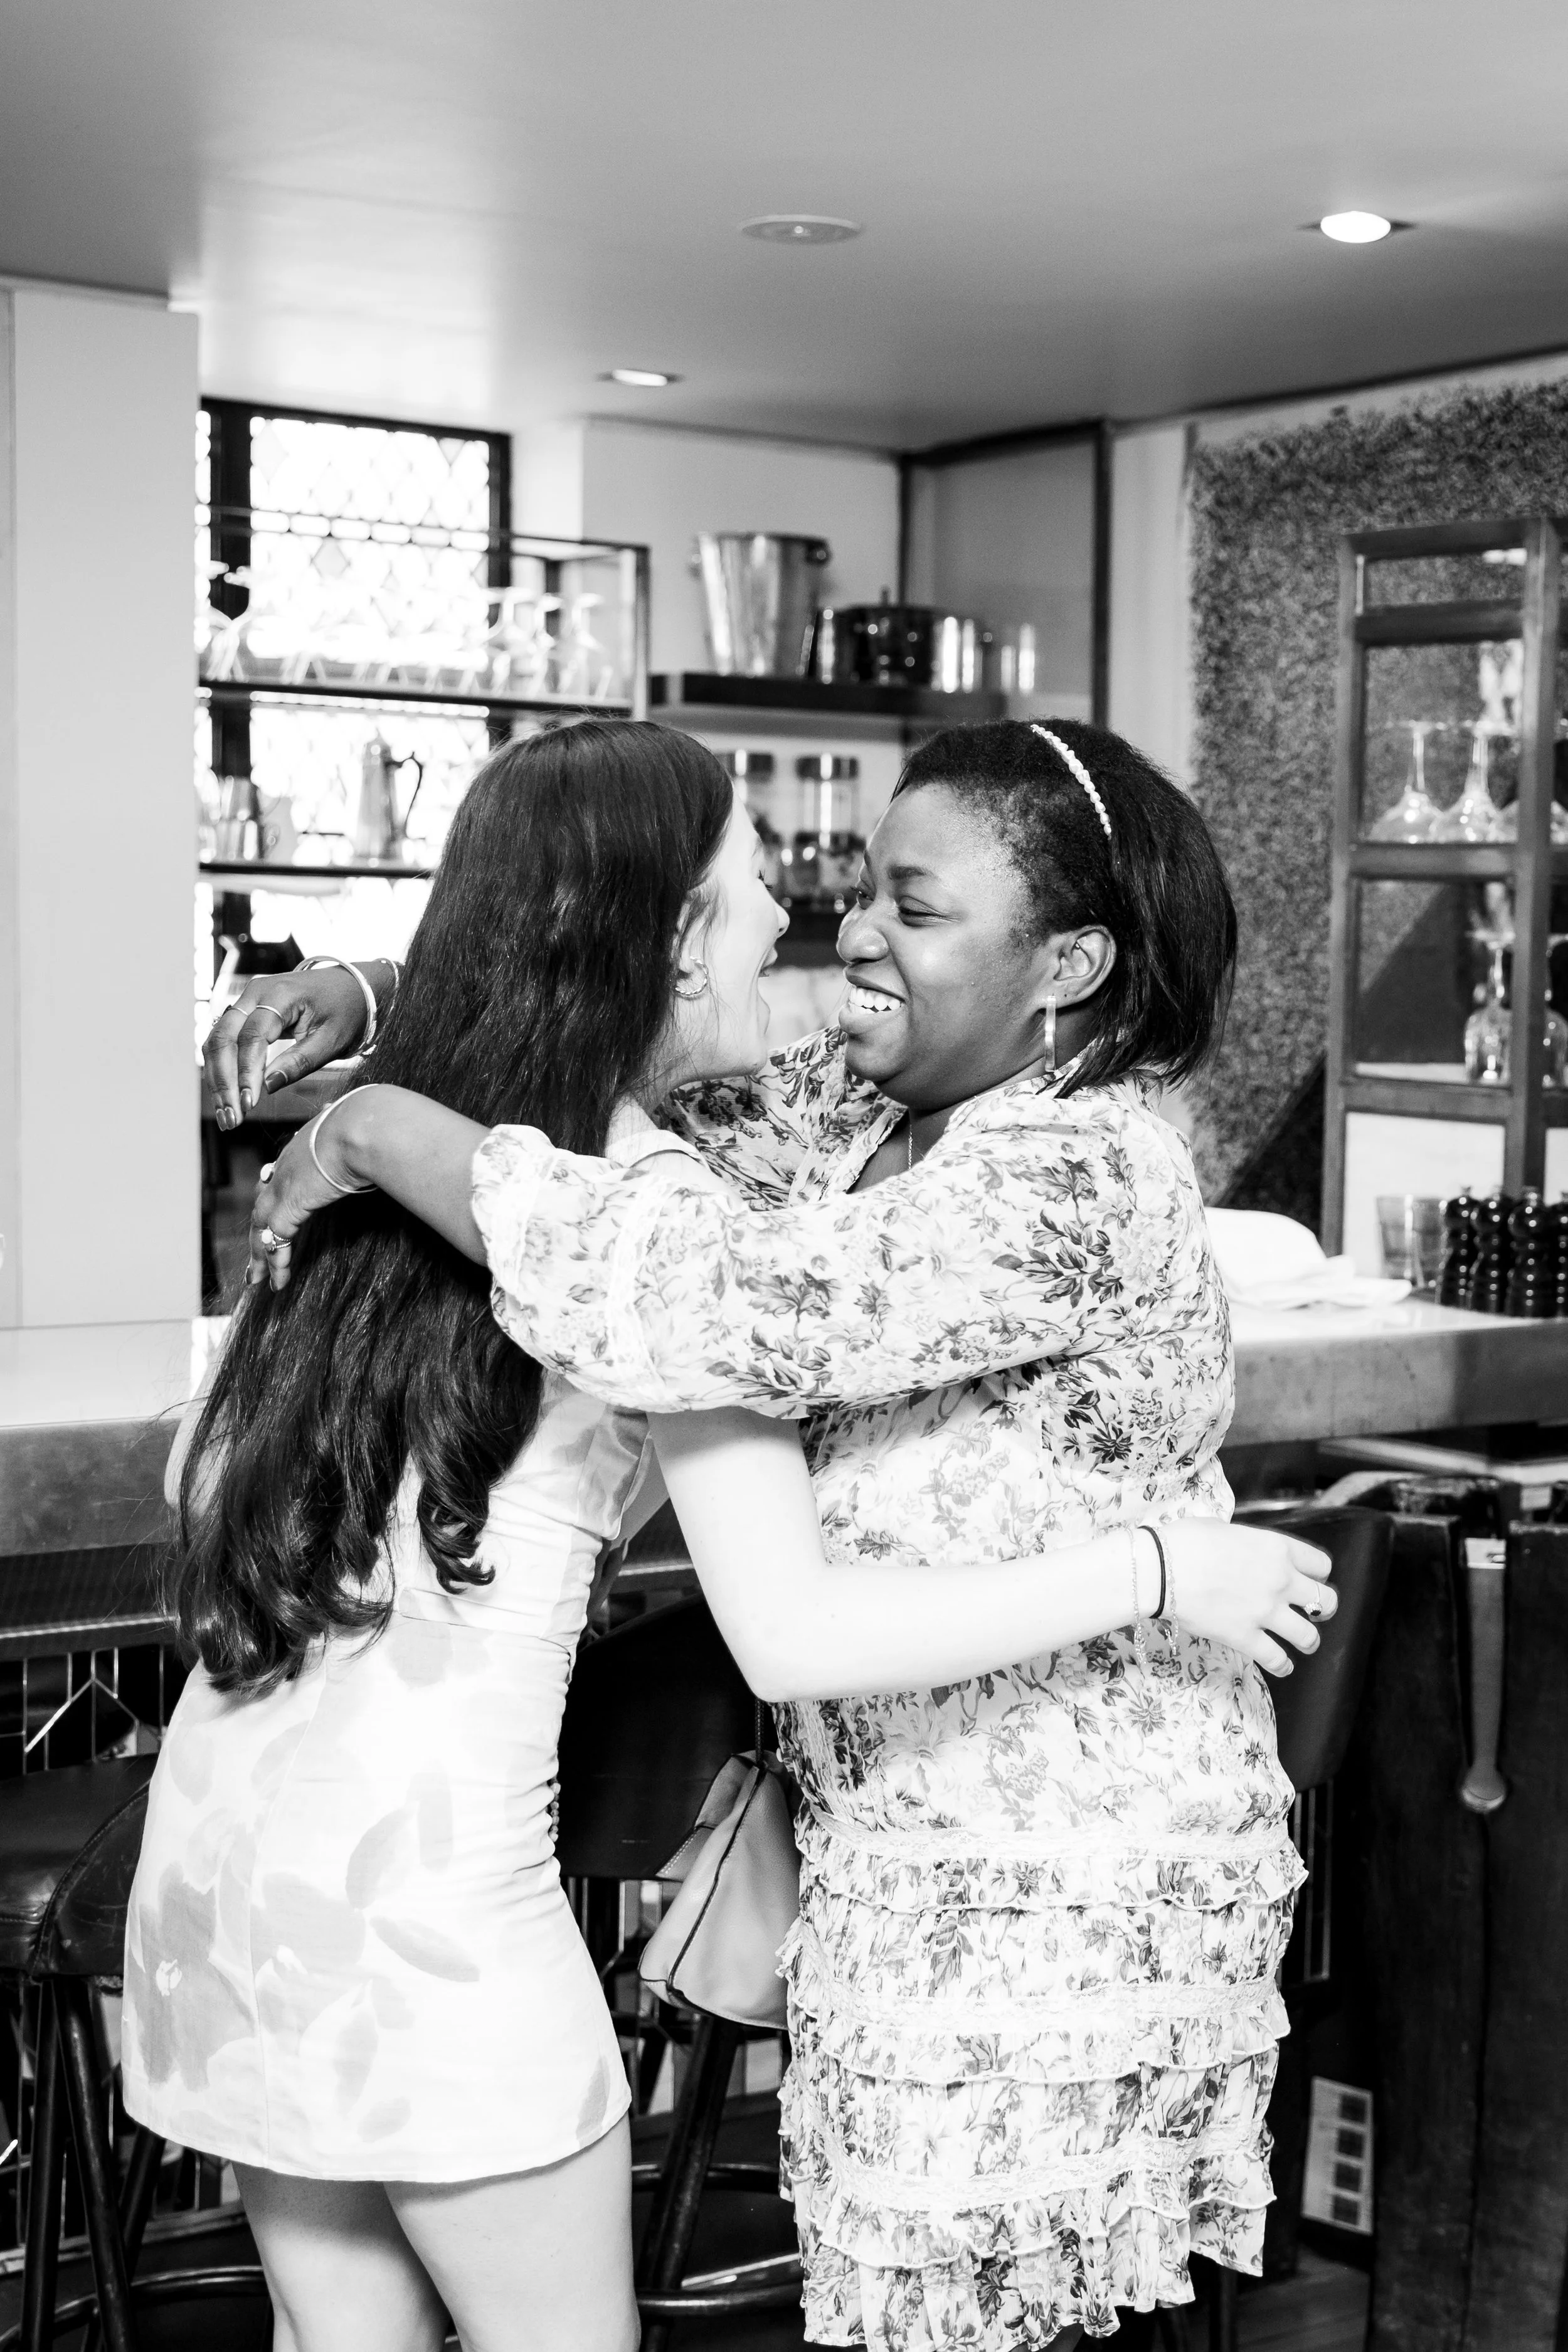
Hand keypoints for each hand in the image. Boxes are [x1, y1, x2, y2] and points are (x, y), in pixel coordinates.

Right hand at [204, 966, 369, 1131]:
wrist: (350, 986)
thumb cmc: (345, 1010)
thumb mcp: (331, 1039)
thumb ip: (299, 1062)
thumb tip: (268, 1087)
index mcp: (280, 994)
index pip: (252, 1036)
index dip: (247, 1072)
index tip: (248, 1104)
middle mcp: (255, 993)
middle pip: (223, 1037)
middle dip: (224, 1081)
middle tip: (231, 1118)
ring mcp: (246, 1001)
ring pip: (217, 1040)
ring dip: (217, 1080)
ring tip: (227, 1115)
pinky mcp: (244, 1013)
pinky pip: (223, 1041)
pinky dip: (222, 1070)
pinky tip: (227, 1097)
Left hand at [248, 1108, 364, 1291]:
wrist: (362, 1127)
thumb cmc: (369, 1124)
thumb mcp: (362, 1127)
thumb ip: (360, 1129)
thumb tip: (377, 1114)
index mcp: (301, 1147)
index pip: (279, 1178)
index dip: (275, 1200)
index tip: (274, 1217)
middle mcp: (285, 1167)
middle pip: (262, 1205)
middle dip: (258, 1230)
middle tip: (255, 1254)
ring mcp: (282, 1187)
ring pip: (260, 1226)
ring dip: (259, 1254)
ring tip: (256, 1278)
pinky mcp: (288, 1207)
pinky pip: (276, 1242)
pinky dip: (276, 1264)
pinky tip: (278, 1283)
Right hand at [1157, 1520, 1336, 1677]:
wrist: (1161, 1569)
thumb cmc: (1186, 1541)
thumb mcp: (1224, 1529)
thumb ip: (1246, 1543)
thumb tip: (1242, 1550)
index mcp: (1277, 1548)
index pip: (1321, 1565)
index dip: (1317, 1573)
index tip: (1309, 1578)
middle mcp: (1280, 1580)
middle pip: (1325, 1601)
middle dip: (1323, 1608)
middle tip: (1315, 1612)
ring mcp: (1265, 1612)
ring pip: (1309, 1635)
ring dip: (1309, 1640)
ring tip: (1304, 1642)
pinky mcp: (1246, 1637)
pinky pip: (1276, 1659)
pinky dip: (1282, 1665)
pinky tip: (1281, 1665)